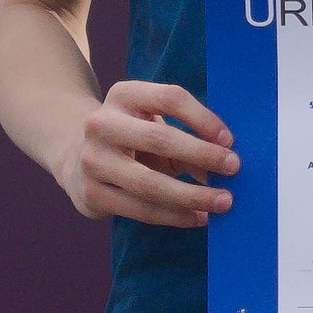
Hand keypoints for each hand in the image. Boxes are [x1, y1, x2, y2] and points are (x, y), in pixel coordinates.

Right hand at [73, 81, 236, 226]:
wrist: (78, 160)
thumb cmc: (133, 140)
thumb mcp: (156, 128)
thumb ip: (189, 141)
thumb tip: (225, 166)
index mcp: (123, 95)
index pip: (169, 98)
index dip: (203, 118)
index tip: (229, 140)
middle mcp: (101, 123)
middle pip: (159, 138)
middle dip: (202, 155)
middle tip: (234, 169)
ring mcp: (93, 160)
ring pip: (150, 183)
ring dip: (192, 196)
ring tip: (222, 203)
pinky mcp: (91, 193)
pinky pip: (141, 210)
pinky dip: (175, 216)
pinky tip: (198, 217)